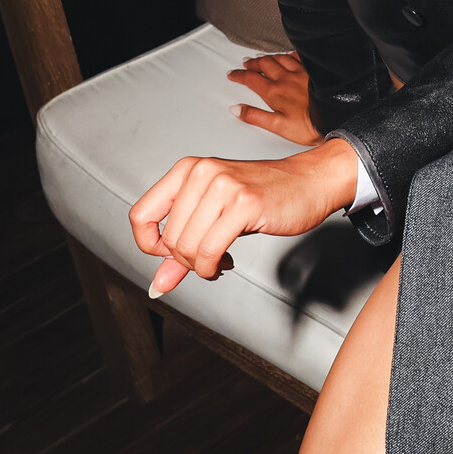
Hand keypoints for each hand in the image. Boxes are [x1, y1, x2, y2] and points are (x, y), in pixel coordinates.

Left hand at [129, 139, 360, 294]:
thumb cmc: (266, 194)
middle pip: (167, 238)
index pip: (141, 215)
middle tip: (206, 260)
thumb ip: (183, 248)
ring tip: (217, 262)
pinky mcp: (244, 203)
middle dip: (184, 261)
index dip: (149, 245)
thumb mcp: (216, 215)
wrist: (311, 181)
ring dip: (200, 266)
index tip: (168, 254)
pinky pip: (210, 250)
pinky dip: (212, 266)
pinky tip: (226, 261)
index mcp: (189, 169)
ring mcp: (224, 186)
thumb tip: (159, 284)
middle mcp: (202, 172)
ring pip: (187, 246)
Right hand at [228, 52, 319, 145]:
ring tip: (263, 57)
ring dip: (269, 57)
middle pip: (264, 65)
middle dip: (253, 63)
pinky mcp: (314, 72)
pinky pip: (299, 57)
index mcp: (274, 92)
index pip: (251, 79)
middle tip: (246, 63)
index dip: (239, 75)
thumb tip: (236, 109)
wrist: (336, 117)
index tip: (232, 74)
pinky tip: (289, 55)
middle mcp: (286, 79)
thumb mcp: (277, 126)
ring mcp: (301, 73)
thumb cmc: (309, 125)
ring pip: (280, 58)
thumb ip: (255, 116)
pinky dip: (290, 54)